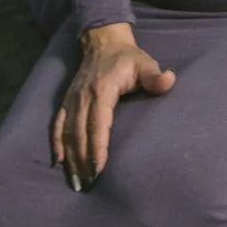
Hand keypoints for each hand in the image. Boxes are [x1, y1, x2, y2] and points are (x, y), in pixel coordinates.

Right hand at [51, 24, 175, 186]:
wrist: (103, 42)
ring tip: (77, 181)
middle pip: (80, 133)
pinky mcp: (66, 101)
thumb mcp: (145, 64)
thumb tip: (169, 80)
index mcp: (102, 89)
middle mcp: (83, 97)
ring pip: (68, 132)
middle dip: (83, 160)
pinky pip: (57, 124)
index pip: (98, 123)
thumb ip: (155, 76)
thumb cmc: (128, 58)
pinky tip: (59, 161)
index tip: (99, 168)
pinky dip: (57, 143)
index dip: (97, 146)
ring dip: (71, 158)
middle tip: (89, 184)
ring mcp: (72, 100)